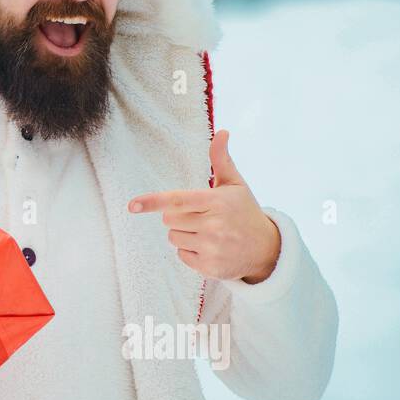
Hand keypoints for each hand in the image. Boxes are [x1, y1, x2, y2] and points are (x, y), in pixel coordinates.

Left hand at [126, 129, 280, 283]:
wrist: (267, 249)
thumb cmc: (244, 211)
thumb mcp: (235, 185)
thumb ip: (221, 159)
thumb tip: (222, 131)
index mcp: (217, 202)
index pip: (178, 200)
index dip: (153, 202)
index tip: (132, 205)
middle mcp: (215, 226)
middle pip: (170, 219)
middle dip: (178, 216)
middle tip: (200, 216)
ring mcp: (212, 248)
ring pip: (173, 237)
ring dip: (183, 234)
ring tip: (206, 232)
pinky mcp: (210, 268)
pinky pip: (181, 256)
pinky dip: (190, 251)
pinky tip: (208, 248)